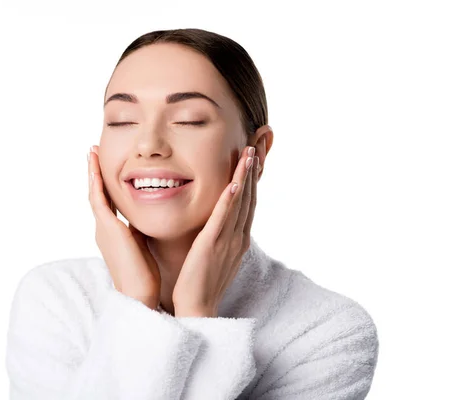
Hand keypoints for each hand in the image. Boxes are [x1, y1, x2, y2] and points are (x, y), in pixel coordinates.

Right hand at [88, 145, 161, 309]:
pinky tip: (95, 166)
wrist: (139, 295)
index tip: (103, 167)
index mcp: (113, 234)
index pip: (107, 203)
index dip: (104, 184)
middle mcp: (104, 229)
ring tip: (91, 153)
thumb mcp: (142, 246)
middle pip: (97, 194)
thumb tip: (146, 219)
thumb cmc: (145, 277)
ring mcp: (103, 229)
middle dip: (94, 173)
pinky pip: (99, 199)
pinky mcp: (108, 229)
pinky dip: (96, 182)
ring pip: (94, 193)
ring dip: (92, 172)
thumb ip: (140, 230)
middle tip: (92, 153)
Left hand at [172, 144, 262, 316]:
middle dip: (253, 171)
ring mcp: (228, 241)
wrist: (197, 308)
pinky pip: (223, 219)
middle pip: (249, 198)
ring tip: (250, 153)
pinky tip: (235, 183)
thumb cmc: (200, 283)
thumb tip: (215, 222)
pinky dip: (230, 200)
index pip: (247, 203)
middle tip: (256, 146)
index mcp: (238, 238)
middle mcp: (238, 237)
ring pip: (240, 203)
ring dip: (246, 177)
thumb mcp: (214, 254)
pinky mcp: (213, 245)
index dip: (252, 179)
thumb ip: (217, 235)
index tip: (253, 158)